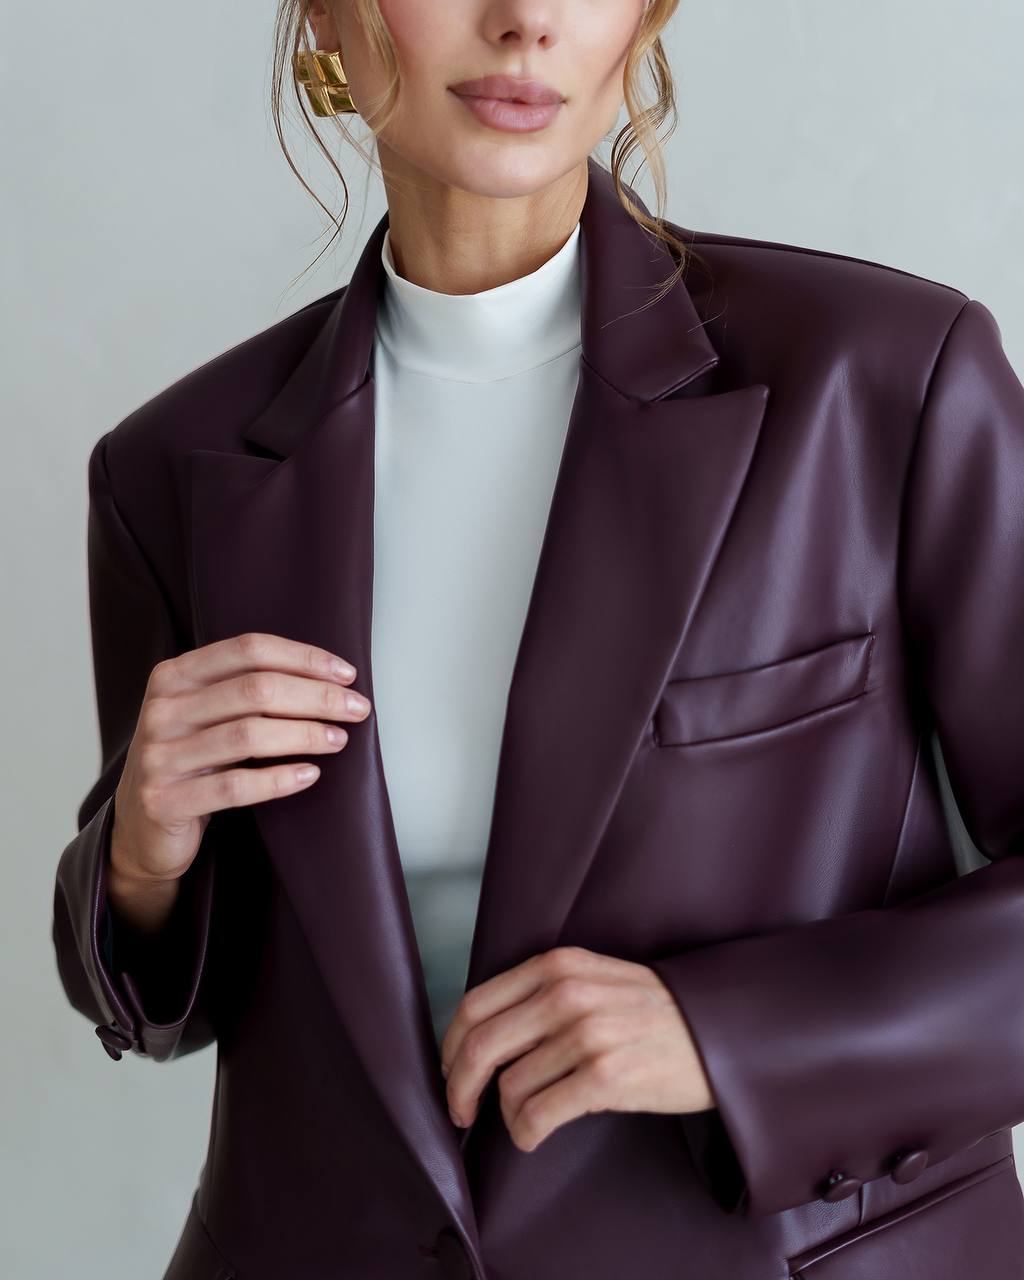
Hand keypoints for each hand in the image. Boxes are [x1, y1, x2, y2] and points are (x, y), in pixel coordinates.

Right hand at [111, 631, 369, 890]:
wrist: (142, 828)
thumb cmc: (192, 762)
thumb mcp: (207, 714)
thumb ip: (246, 689)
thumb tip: (331, 678)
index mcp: (174, 675)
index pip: (249, 649)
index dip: (304, 658)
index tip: (347, 675)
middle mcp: (162, 709)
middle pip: (255, 689)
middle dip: (316, 697)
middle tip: (357, 709)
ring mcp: (159, 756)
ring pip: (248, 735)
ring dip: (304, 735)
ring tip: (338, 740)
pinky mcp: (165, 800)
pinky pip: (235, 786)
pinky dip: (279, 779)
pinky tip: (309, 775)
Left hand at [439, 945, 714, 1151]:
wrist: (718, 1030)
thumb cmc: (651, 1012)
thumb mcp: (593, 980)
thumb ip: (542, 994)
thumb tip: (482, 1039)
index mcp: (557, 965)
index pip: (475, 1004)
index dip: (451, 1046)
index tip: (450, 1072)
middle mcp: (566, 993)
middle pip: (480, 1047)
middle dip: (458, 1089)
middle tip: (461, 1113)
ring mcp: (586, 1034)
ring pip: (509, 1087)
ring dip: (507, 1115)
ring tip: (525, 1121)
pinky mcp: (606, 1076)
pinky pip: (538, 1115)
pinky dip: (526, 1133)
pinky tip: (535, 1135)